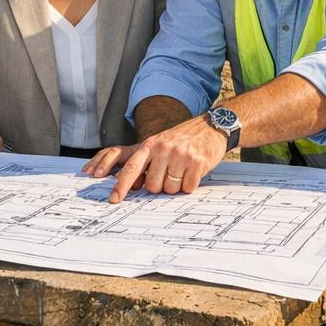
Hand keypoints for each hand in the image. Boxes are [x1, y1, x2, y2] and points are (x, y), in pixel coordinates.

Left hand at [83, 117, 227, 203]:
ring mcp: (180, 155)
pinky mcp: (197, 162)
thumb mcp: (160, 143)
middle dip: (160, 186)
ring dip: (176, 185)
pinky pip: (187, 188)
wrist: (211, 126)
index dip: (121, 186)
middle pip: (152, 186)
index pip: (132, 168)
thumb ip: (146, 162)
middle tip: (170, 173)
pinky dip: (190, 184)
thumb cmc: (183, 138)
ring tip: (183, 170)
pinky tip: (193, 171)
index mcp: (151, 144)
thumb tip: (132, 186)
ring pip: (170, 189)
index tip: (114, 199)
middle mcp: (164, 149)